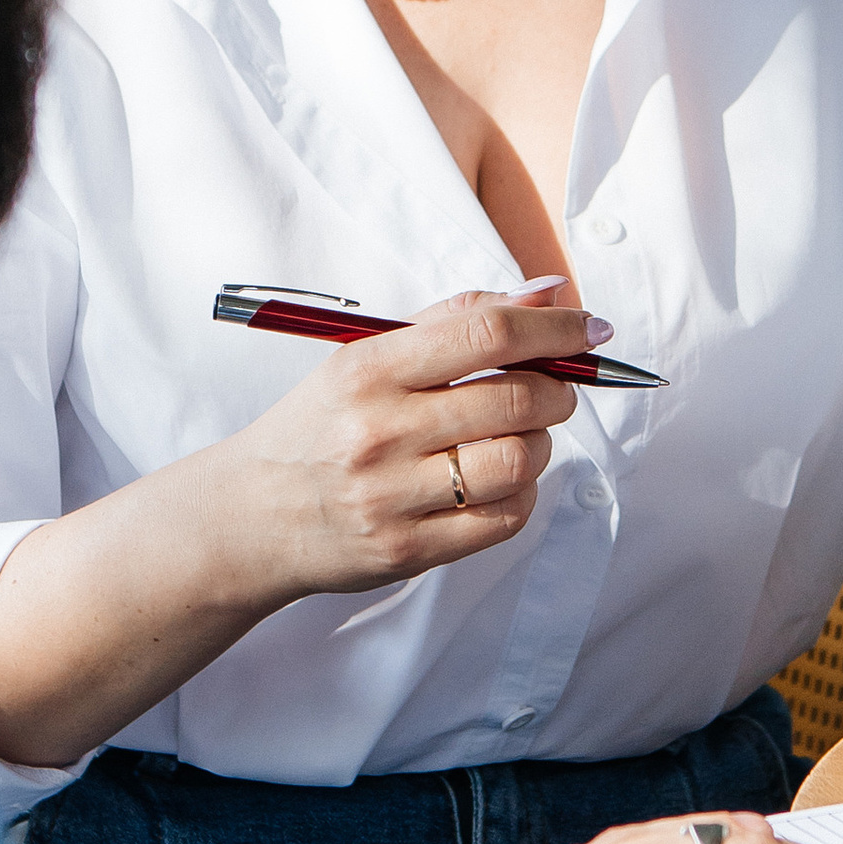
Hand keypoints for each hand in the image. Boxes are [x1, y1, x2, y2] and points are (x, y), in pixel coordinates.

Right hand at [219, 281, 591, 605]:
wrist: (253, 515)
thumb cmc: (322, 425)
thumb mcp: (365, 355)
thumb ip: (457, 319)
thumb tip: (550, 293)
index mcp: (368, 368)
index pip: (486, 334)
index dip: (554, 329)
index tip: (589, 327)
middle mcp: (378, 431)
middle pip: (514, 400)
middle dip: (556, 390)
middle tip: (553, 389)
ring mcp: (391, 496)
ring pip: (518, 461)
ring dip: (540, 444)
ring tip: (519, 436)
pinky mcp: (407, 550)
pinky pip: (505, 519)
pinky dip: (521, 493)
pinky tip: (499, 480)